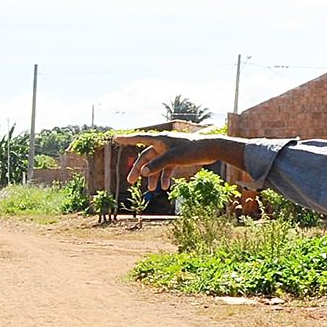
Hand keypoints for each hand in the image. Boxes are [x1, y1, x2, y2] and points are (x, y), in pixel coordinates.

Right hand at [115, 133, 244, 188]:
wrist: (210, 149)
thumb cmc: (192, 150)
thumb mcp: (173, 158)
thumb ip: (157, 165)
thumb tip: (143, 173)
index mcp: (160, 139)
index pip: (139, 138)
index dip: (127, 139)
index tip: (115, 138)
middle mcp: (162, 144)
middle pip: (146, 157)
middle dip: (138, 169)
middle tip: (131, 181)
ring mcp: (169, 151)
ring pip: (156, 165)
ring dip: (152, 176)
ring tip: (151, 189)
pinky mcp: (176, 158)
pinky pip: (166, 168)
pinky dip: (164, 177)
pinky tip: (165, 187)